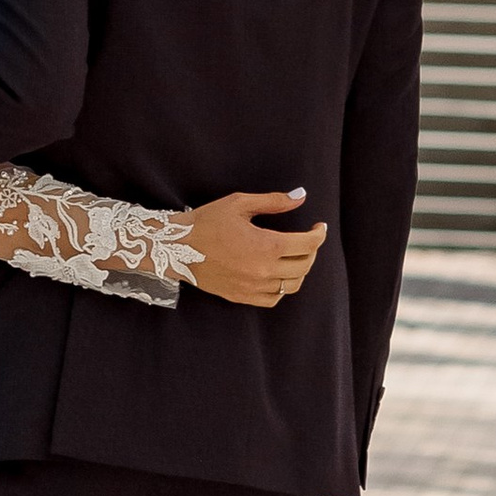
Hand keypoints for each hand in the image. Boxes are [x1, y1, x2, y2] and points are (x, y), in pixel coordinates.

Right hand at [183, 189, 327, 308]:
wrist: (175, 247)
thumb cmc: (206, 222)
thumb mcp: (240, 204)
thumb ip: (274, 201)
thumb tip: (300, 196)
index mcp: (266, 245)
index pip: (308, 245)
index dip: (319, 235)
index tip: (319, 227)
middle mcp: (264, 270)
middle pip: (304, 265)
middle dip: (311, 251)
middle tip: (308, 240)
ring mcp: (253, 287)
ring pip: (292, 285)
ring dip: (300, 271)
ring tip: (295, 257)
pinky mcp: (242, 296)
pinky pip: (274, 299)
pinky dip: (282, 288)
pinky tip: (278, 275)